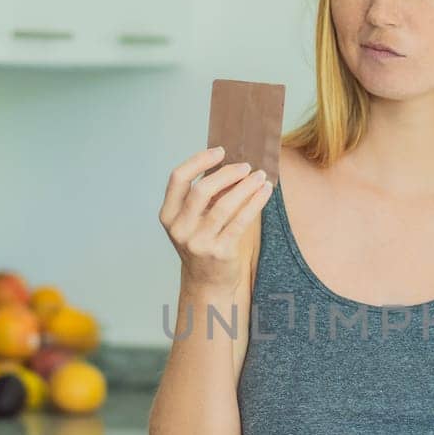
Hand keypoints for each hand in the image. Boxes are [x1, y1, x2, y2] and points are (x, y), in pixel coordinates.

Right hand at [158, 146, 271, 291]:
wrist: (208, 283)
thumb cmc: (204, 244)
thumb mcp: (194, 220)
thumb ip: (205, 195)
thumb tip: (231, 163)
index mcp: (168, 215)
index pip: (178, 178)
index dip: (199, 161)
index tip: (220, 151)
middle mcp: (179, 229)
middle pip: (201, 190)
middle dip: (227, 173)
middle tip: (246, 167)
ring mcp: (198, 242)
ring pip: (224, 205)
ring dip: (246, 186)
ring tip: (260, 177)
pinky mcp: (220, 252)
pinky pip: (241, 221)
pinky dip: (255, 202)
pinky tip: (265, 192)